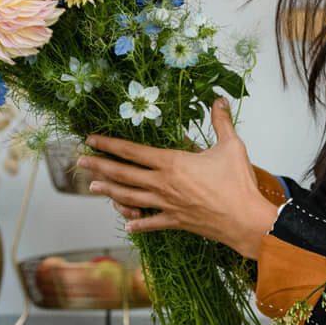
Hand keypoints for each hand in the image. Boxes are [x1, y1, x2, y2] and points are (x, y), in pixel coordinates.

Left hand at [78, 98, 278, 259]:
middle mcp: (163, 184)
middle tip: (79, 162)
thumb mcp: (232, 146)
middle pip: (123, 174)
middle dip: (99, 166)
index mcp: (172, 163)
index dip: (109, 144)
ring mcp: (167, 205)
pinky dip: (138, 224)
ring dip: (110, 192)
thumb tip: (220, 99)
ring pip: (130, 198)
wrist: (246, 220)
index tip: (91, 139)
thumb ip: (221, 122)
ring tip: (93, 188)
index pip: (132, 151)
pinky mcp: (176, 222)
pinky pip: (151, 224)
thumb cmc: (238, 183)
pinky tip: (128, 225)